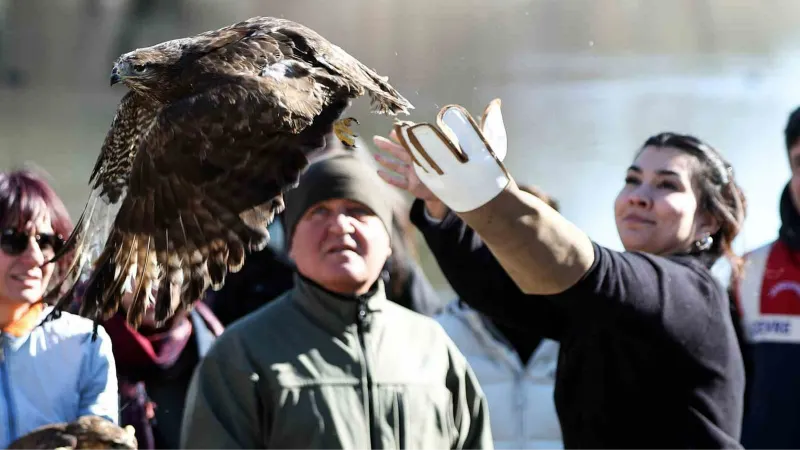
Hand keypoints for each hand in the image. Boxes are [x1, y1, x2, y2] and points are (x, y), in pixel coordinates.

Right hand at [383, 98, 510, 212]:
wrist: (469, 190)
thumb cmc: (473, 165)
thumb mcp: (481, 143)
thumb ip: (486, 123)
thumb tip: (495, 103)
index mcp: (433, 149)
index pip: (417, 138)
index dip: (406, 133)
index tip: (397, 127)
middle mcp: (424, 159)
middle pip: (402, 150)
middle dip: (389, 144)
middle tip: (376, 138)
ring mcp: (418, 173)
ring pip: (397, 164)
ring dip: (386, 159)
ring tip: (375, 155)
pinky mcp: (416, 186)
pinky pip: (399, 181)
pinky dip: (389, 177)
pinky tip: (379, 172)